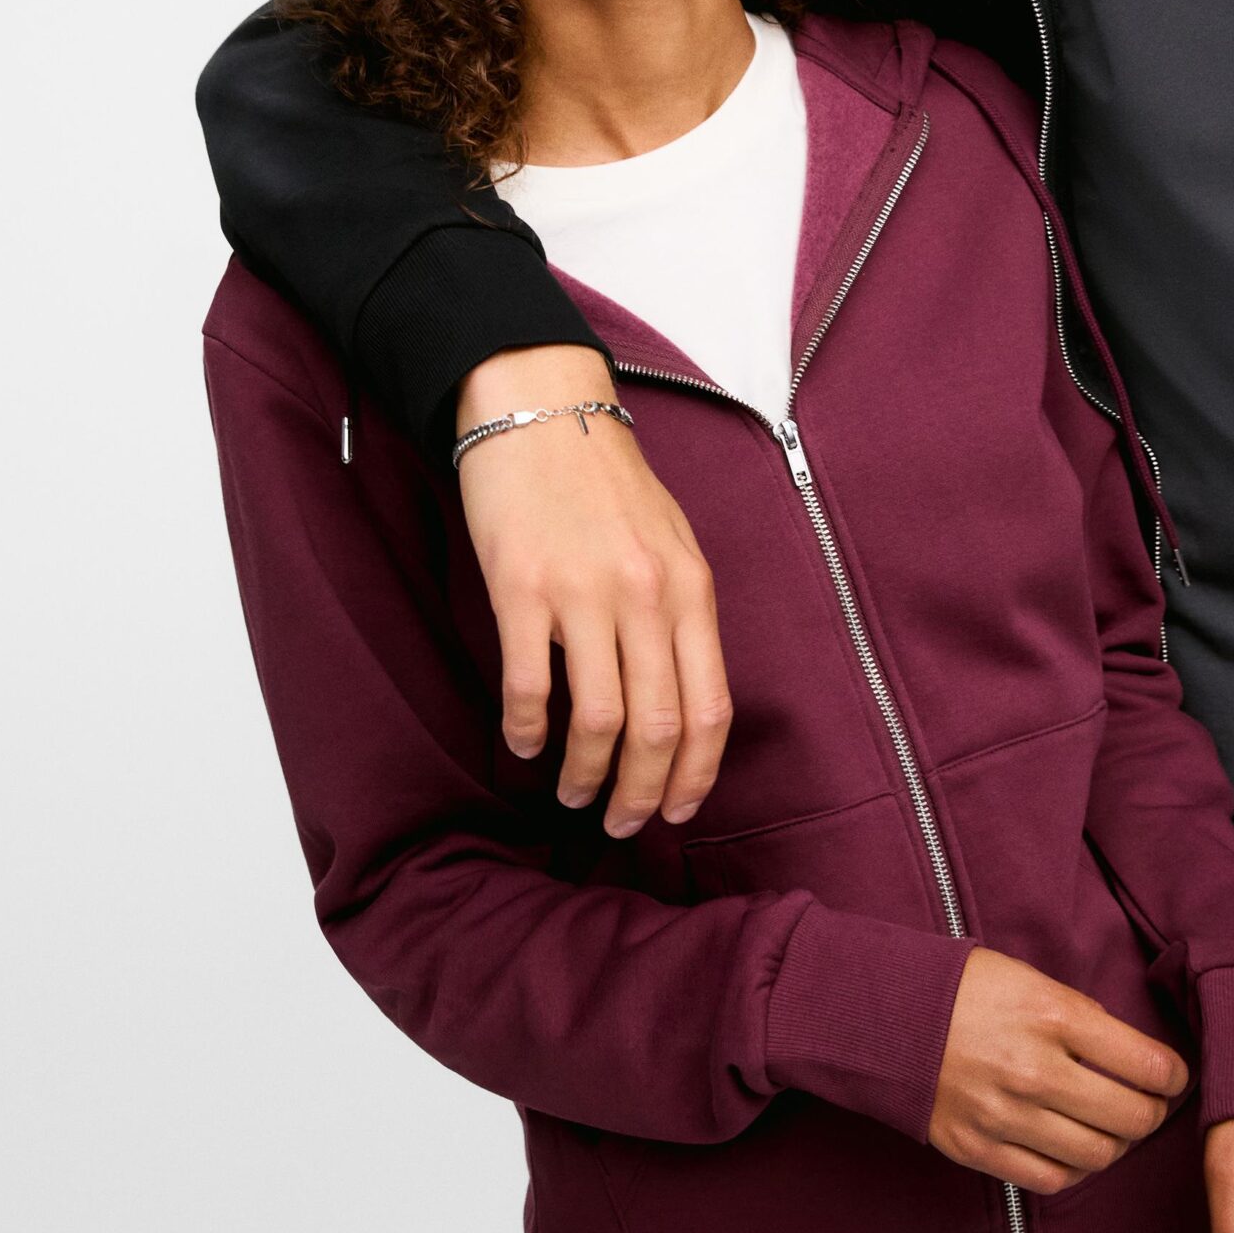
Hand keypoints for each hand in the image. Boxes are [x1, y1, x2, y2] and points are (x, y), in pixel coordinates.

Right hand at [455, 346, 731, 836]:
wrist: (539, 408)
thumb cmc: (604, 481)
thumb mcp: (669, 541)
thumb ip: (679, 614)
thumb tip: (680, 699)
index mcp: (690, 588)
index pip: (711, 707)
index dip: (695, 774)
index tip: (677, 811)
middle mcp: (646, 595)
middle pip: (658, 726)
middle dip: (643, 793)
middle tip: (622, 824)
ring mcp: (583, 592)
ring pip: (599, 719)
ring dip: (587, 774)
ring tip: (573, 794)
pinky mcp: (522, 588)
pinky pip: (531, 685)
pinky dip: (528, 729)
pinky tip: (524, 744)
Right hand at [928, 947, 1188, 1193]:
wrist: (881, 1013)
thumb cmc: (959, 988)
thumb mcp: (1029, 979)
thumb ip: (1081, 1017)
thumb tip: (1130, 1056)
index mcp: (1052, 1016)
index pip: (1146, 1064)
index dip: (1173, 1076)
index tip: (1172, 1076)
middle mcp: (1034, 1070)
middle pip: (1131, 1118)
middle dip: (1151, 1113)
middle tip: (1148, 1104)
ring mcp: (1005, 1115)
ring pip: (1097, 1155)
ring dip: (1115, 1144)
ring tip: (1109, 1127)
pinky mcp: (978, 1148)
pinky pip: (1051, 1179)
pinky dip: (1074, 1169)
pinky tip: (1072, 1148)